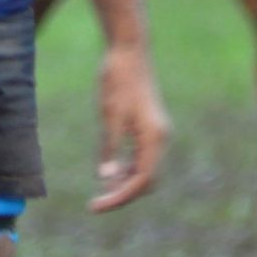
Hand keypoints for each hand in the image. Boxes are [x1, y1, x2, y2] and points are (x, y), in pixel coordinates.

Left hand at [91, 44, 167, 212]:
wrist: (128, 50)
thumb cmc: (118, 79)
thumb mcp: (109, 115)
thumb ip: (109, 148)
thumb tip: (106, 179)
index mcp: (154, 137)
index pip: (141, 181)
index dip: (119, 198)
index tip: (96, 206)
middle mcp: (161, 138)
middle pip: (147, 181)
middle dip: (123, 194)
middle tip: (96, 203)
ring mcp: (157, 133)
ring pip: (146, 171)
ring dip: (125, 183)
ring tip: (101, 189)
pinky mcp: (150, 127)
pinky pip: (143, 158)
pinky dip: (128, 169)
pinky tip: (110, 170)